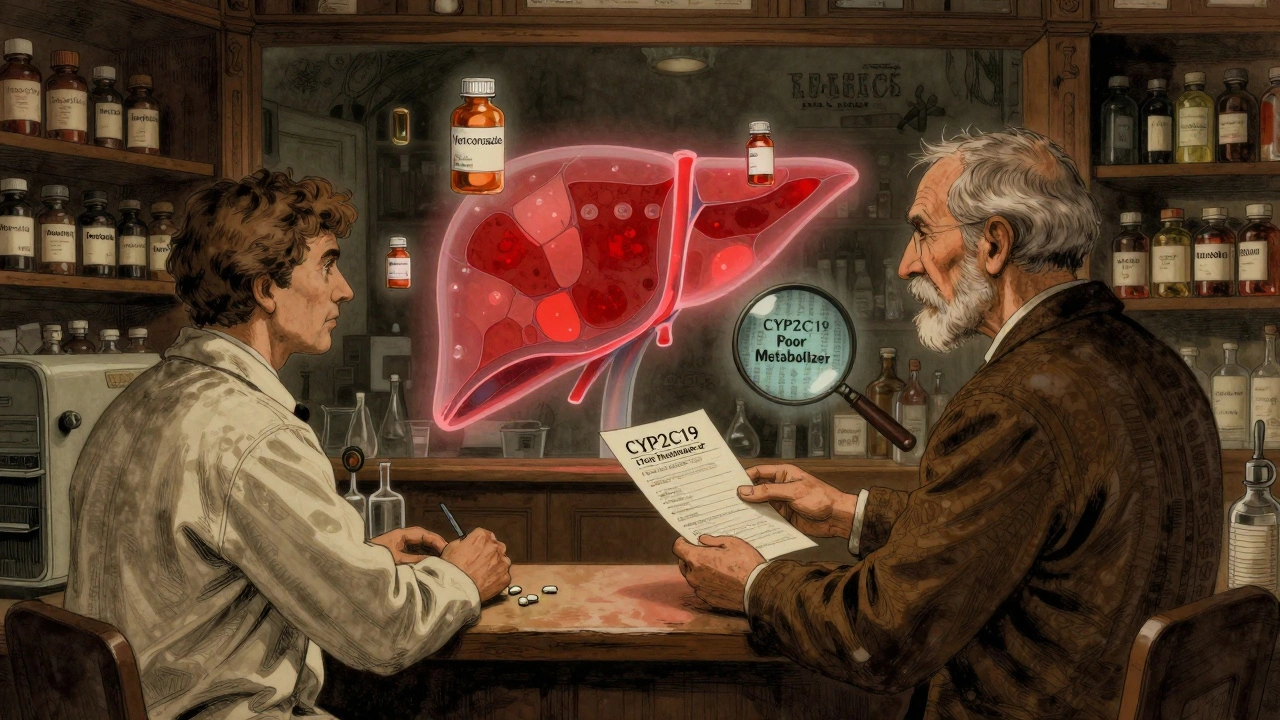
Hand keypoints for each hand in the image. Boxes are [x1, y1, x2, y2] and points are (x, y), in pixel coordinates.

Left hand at [370, 527, 447, 564]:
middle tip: (447, 553)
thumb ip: (415, 560)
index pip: (423, 533)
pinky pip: (413, 552)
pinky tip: (430, 562)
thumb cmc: (375, 560)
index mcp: (400, 534)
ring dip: (430, 551)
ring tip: (442, 558)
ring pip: (419, 545)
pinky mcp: (397, 552)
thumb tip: (432, 561)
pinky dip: (422, 556)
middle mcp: (401, 537)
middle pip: (422, 538)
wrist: (359, 566)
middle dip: (435, 544)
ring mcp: (399, 544)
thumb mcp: (397, 561)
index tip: (446, 548)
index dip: (436, 540)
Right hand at [440, 528, 511, 600]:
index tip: (476, 548)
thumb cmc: (452, 569)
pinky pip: (504, 574)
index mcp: (481, 537)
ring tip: (484, 573)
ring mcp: (502, 562)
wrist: (457, 590)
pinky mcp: (505, 576)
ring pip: (502, 560)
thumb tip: (455, 540)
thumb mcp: (450, 548)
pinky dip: (498, 577)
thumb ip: (459, 541)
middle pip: (496, 546)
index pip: (485, 534)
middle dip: (490, 551)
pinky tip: (488, 581)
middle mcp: (495, 547)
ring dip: (496, 564)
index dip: (480, 542)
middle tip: (480, 561)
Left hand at [673, 535, 764, 612]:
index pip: (678, 548)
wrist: (758, 589)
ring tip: (716, 566)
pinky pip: (702, 588)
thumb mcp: (732, 543)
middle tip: (704, 552)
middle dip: (690, 556)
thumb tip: (702, 540)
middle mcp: (694, 576)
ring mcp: (700, 590)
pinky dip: (707, 582)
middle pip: (683, 563)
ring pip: (693, 577)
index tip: (688, 540)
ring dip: (699, 570)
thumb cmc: (746, 564)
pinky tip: (720, 579)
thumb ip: (713, 540)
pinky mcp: (708, 599)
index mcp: (697, 559)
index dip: (682, 542)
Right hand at [739, 464, 857, 538]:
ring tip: (732, 514)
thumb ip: (768, 492)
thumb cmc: (820, 498)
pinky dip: (758, 521)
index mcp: (783, 474)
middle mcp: (780, 487)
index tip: (728, 484)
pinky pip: (768, 518)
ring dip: (750, 509)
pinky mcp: (784, 517)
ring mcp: (781, 502)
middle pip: (756, 490)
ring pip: (760, 505)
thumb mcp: (793, 492)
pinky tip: (748, 525)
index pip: (758, 473)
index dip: (743, 478)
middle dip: (743, 495)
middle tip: (726, 501)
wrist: (838, 518)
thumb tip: (744, 491)